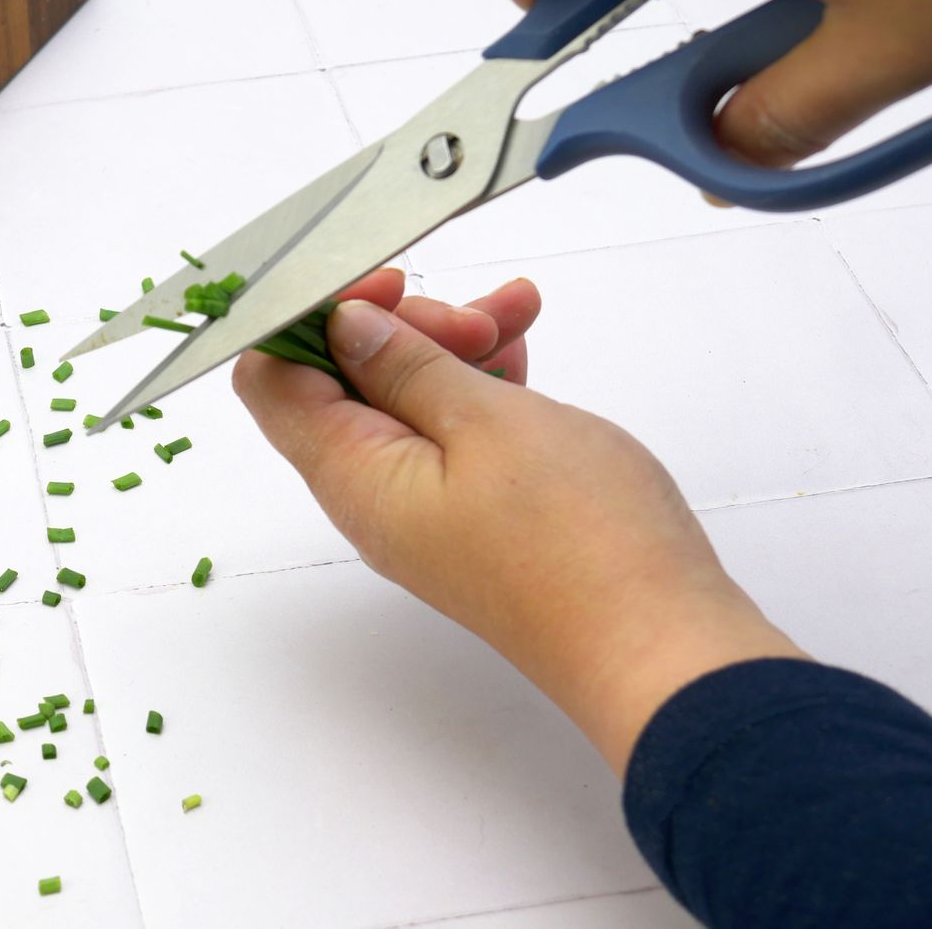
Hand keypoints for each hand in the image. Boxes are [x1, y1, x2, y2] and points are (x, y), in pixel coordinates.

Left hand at [234, 269, 803, 773]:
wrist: (659, 648)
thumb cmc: (579, 538)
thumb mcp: (487, 422)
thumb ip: (405, 366)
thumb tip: (343, 327)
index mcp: (352, 475)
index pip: (273, 381)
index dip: (310, 316)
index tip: (382, 282)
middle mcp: (371, 497)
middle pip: (342, 383)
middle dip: (399, 326)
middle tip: (471, 317)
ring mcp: (422, 510)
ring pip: (407, 402)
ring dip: (451, 348)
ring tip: (516, 314)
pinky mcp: (471, 517)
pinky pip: (452, 434)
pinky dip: (480, 386)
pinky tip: (522, 352)